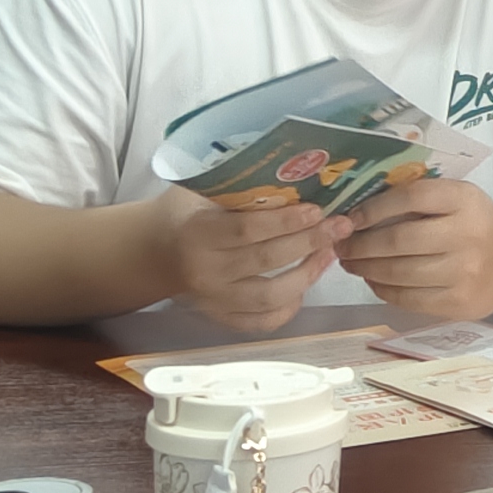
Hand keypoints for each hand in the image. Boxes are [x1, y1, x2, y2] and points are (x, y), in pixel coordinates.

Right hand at [157, 190, 348, 334]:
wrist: (152, 251)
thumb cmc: (185, 212)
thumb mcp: (201, 190)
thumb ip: (237, 186)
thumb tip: (293, 171)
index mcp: (198, 233)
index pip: (248, 230)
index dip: (286, 221)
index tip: (318, 210)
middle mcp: (205, 271)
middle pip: (265, 261)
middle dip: (309, 243)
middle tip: (339, 227)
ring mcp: (212, 300)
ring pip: (268, 297)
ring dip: (306, 276)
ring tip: (328, 253)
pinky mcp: (219, 317)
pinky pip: (259, 322)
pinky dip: (287, 308)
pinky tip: (305, 287)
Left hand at [335, 171, 492, 316]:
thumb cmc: (473, 223)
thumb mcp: (457, 199)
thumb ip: (418, 199)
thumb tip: (358, 211)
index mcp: (465, 200)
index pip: (412, 198)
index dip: (374, 208)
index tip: (351, 218)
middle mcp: (468, 235)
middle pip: (400, 240)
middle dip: (361, 244)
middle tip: (342, 245)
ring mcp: (465, 273)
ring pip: (399, 273)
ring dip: (366, 268)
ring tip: (352, 262)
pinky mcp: (458, 303)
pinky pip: (407, 299)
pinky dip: (382, 289)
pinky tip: (375, 279)